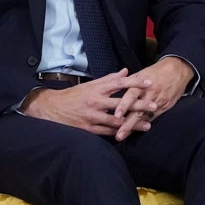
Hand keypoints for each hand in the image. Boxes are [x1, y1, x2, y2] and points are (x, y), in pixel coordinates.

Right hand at [21, 69, 152, 136]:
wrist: (50, 109)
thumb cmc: (73, 96)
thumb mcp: (90, 85)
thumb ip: (109, 79)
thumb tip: (125, 71)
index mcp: (96, 88)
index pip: (119, 83)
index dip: (135, 82)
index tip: (149, 82)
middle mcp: (95, 101)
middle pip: (121, 103)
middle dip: (139, 105)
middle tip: (154, 105)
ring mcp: (91, 116)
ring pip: (116, 120)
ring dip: (133, 123)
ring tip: (148, 124)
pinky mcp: (87, 129)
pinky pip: (106, 132)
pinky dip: (118, 132)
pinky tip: (129, 133)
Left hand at [110, 56, 193, 139]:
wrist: (178, 69)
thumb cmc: (157, 71)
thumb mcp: (142, 73)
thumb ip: (128, 82)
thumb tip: (114, 87)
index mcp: (142, 83)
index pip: (131, 95)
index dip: (124, 105)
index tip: (116, 116)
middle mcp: (150, 93)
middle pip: (137, 111)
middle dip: (127, 124)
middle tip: (118, 135)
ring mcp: (158, 101)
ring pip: (145, 117)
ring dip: (134, 127)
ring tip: (124, 136)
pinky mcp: (165, 106)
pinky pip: (153, 117)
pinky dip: (144, 124)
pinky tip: (136, 131)